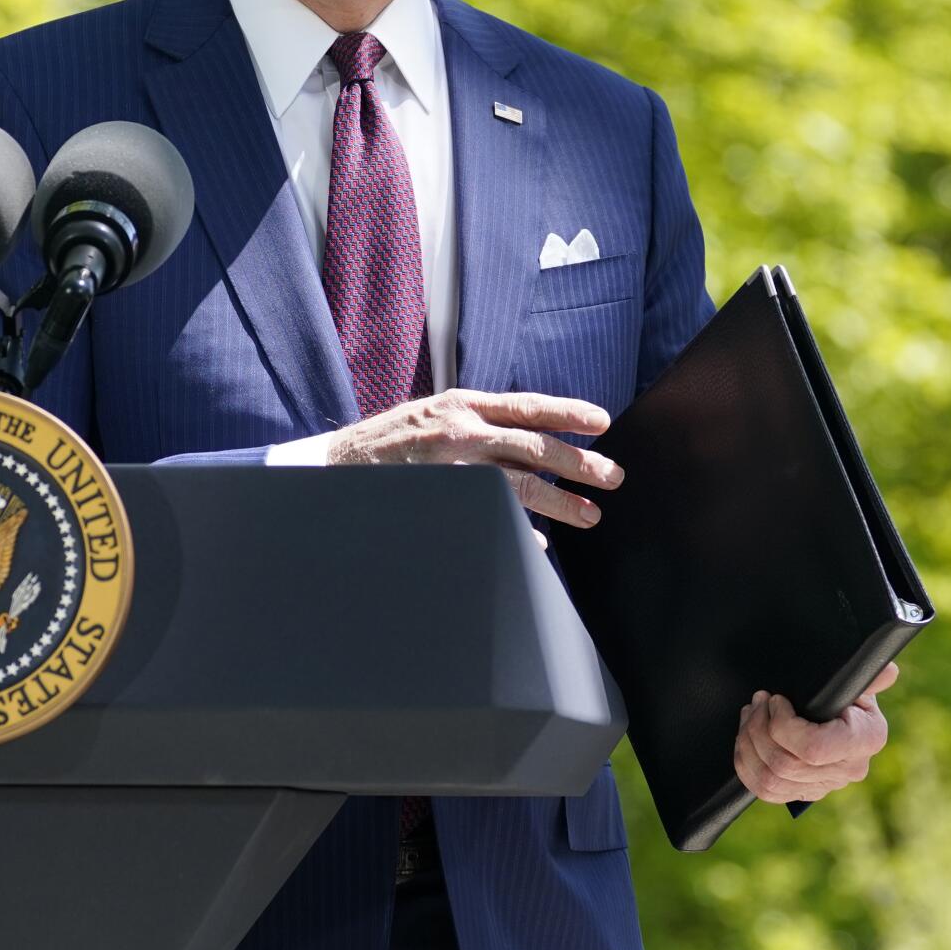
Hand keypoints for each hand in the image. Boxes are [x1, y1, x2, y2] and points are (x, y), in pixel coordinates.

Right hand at [323, 388, 624, 532]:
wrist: (339, 464)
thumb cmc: (396, 439)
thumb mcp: (438, 413)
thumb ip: (482, 422)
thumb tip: (533, 438)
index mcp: (463, 406)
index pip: (526, 406)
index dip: (567, 412)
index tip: (602, 422)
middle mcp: (459, 433)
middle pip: (531, 447)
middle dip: (577, 464)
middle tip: (612, 477)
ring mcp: (450, 470)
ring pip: (517, 487)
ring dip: (559, 503)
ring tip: (590, 516)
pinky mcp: (442, 501)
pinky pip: (491, 518)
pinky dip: (519, 531)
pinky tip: (541, 543)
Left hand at [732, 662, 897, 803]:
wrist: (843, 713)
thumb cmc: (847, 692)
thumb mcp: (856, 681)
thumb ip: (867, 677)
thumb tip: (889, 673)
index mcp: (865, 740)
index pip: (814, 749)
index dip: (784, 726)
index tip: (777, 700)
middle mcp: (848, 769)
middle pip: (784, 765)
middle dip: (759, 728)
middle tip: (757, 702)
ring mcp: (825, 785)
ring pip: (770, 781)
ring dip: (748, 745)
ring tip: (750, 715)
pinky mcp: (804, 793)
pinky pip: (765, 792)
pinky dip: (746, 765)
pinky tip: (746, 740)